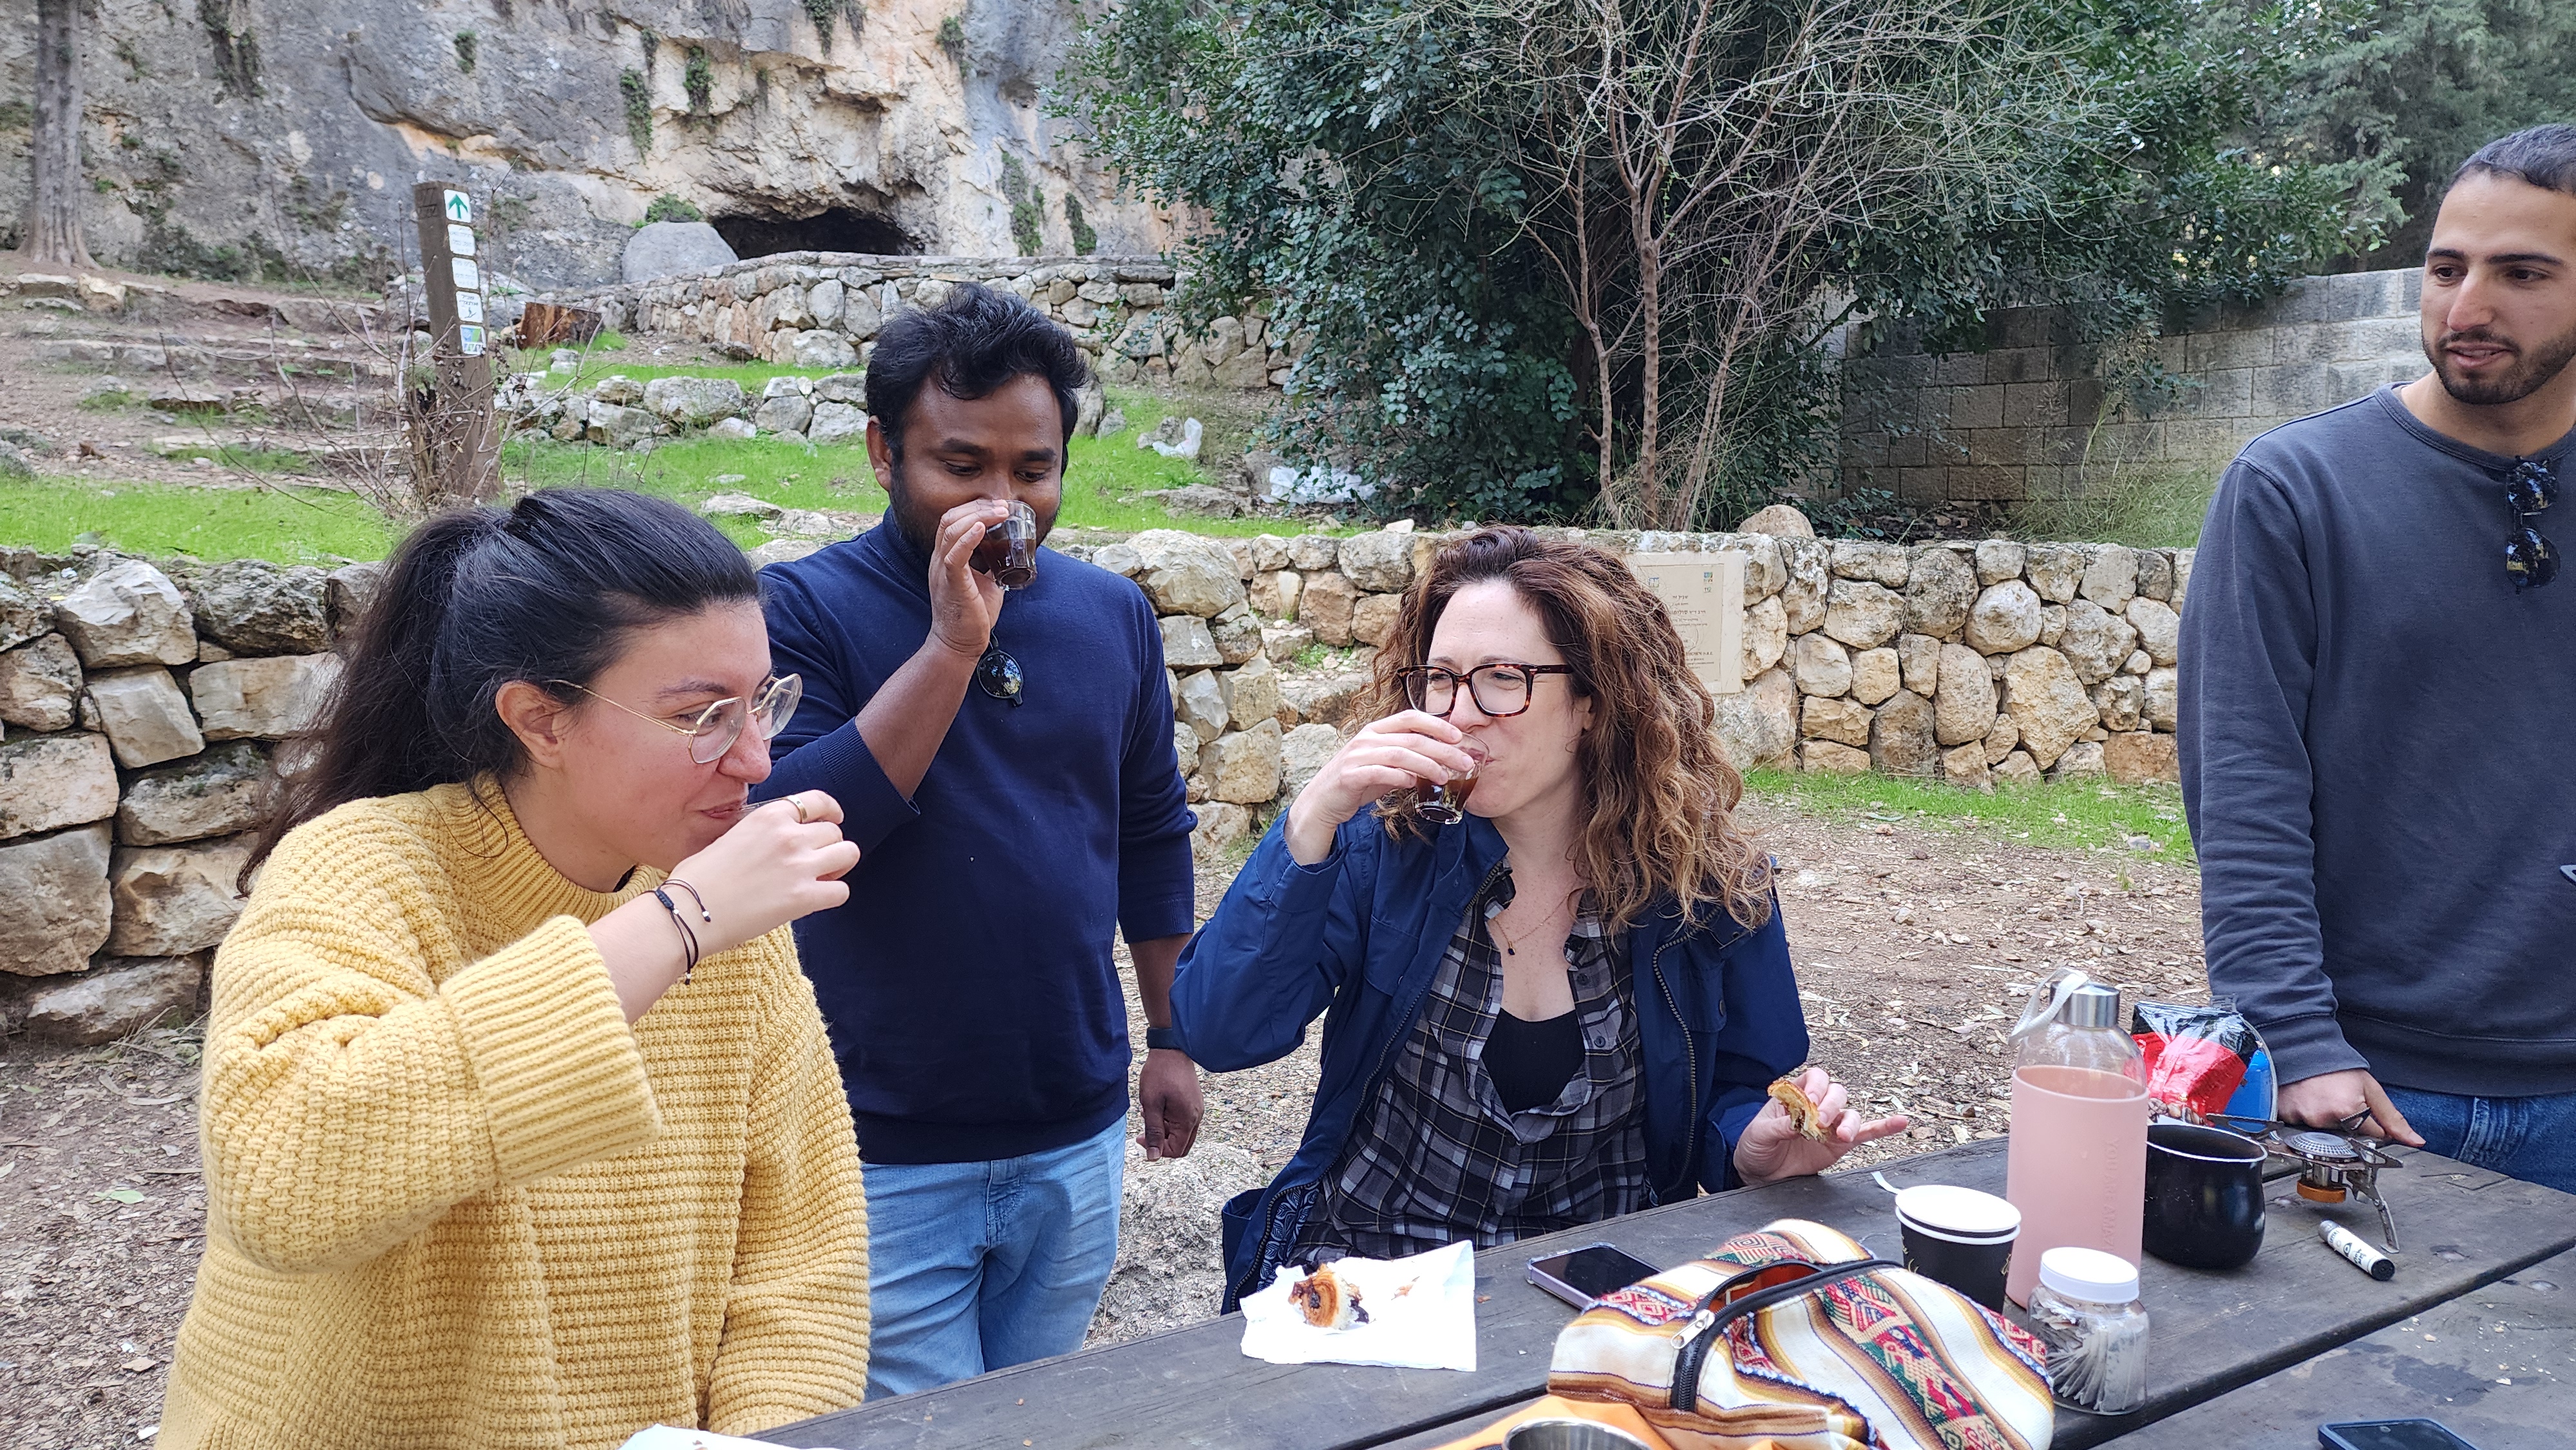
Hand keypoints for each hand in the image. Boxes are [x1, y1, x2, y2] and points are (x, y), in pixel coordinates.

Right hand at [667, 792, 862, 956]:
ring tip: (823, 878)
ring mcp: (799, 866)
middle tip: (818, 862)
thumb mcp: (729, 836)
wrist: (689, 911)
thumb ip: (759, 833)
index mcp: (769, 816)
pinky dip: (833, 895)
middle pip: (835, 832)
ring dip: (839, 866)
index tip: (833, 821)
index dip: (831, 812)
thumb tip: (772, 840)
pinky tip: (816, 900)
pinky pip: (841, 891)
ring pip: (848, 854)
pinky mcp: (804, 898)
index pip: (818, 801)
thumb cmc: (698, 878)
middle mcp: (789, 835)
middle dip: (830, 846)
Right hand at [926, 498, 1008, 658]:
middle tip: (1002, 505)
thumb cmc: (972, 615)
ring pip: (952, 531)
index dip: (973, 508)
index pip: (952, 521)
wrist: (960, 644)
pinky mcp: (952, 584)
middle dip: (977, 507)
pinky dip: (969, 538)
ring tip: (1000, 512)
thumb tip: (1010, 555)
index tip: (997, 505)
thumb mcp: (985, 582)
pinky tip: (982, 528)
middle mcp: (940, 560)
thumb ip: (991, 566)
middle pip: (950, 519)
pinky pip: (955, 555)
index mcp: (946, 558)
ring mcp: (943, 571)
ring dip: (978, 516)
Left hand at [1138, 1048, 1202, 1159]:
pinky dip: (1170, 1121)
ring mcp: (1197, 1110)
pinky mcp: (1194, 1103)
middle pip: (1181, 1145)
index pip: (1176, 1151)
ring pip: (1182, 1134)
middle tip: (1146, 1127)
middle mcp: (1196, 1117)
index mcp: (1187, 1120)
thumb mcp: (1151, 1105)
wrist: (1171, 1049)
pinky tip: (1159, 1107)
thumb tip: (1153, 1157)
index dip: (1157, 1149)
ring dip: (1165, 1130)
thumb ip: (1153, 1132)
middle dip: (1161, 1141)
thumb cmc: (1159, 1074)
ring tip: (1151, 1112)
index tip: (1141, 1136)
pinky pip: (1183, 1122)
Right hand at [1281, 709, 1481, 863]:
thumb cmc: (1357, 781)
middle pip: (1412, 738)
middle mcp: (1367, 737)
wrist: (1322, 800)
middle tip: (1465, 762)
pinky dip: (1400, 777)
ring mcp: (1357, 755)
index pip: (1411, 717)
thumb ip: (1407, 759)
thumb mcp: (1384, 764)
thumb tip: (1442, 760)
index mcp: (1377, 729)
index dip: (1437, 724)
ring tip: (1446, 776)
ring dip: (1427, 765)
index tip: (1459, 736)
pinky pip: (1380, 773)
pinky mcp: (1350, 775)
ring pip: (1400, 754)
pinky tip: (1415, 784)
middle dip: (1442, 750)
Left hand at [1732, 1067, 1909, 1187]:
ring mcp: (1831, 1125)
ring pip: (1850, 1114)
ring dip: (1849, 1122)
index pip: (1815, 1078)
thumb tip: (1798, 1124)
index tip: (1809, 1103)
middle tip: (1820, 1122)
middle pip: (1836, 1093)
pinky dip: (1882, 1128)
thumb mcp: (1760, 1133)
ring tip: (1841, 1136)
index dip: (1816, 1086)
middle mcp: (1817, 1106)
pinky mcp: (1840, 1144)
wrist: (1759, 1171)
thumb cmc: (1755, 1145)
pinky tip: (1900, 1122)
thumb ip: (1779, 1127)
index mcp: (1795, 1095)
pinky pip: (1865, 1134)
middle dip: (1831, 1105)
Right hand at [2278, 1068, 2423, 1145]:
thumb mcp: (2370, 1088)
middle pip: (2346, 1136)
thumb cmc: (2334, 1067)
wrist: (2301, 1051)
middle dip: (2346, 1123)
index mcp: (2348, 1111)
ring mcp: (2304, 1119)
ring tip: (2322, 1099)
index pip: (2371, 1135)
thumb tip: (2416, 1141)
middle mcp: (2325, 1118)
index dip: (2370, 1122)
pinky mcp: (2287, 1117)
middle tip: (2338, 1101)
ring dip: (2325, 1121)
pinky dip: (2305, 1117)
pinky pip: (2301, 1127)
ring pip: (2324, 1133)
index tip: (2360, 1108)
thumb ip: (2393, 1118)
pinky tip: (2307, 1102)